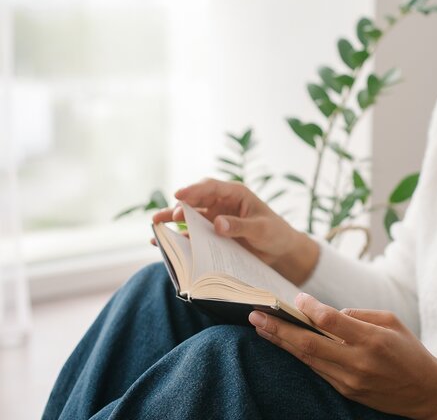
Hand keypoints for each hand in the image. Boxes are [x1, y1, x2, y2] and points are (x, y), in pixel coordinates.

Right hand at [151, 178, 318, 283]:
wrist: (280, 251)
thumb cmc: (275, 233)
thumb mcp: (261, 229)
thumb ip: (240, 226)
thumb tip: (217, 224)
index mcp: (235, 194)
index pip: (211, 187)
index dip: (194, 189)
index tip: (179, 194)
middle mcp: (221, 203)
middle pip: (196, 200)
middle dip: (182, 206)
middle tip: (172, 215)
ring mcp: (214, 219)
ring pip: (190, 216)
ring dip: (172, 219)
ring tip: (155, 224)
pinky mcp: (211, 235)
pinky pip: (192, 234)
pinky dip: (178, 237)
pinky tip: (162, 242)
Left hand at [248, 293, 436, 418]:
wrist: (427, 392)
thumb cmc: (410, 351)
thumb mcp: (392, 322)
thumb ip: (358, 315)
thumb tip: (327, 314)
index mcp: (372, 340)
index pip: (331, 321)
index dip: (309, 308)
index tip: (295, 299)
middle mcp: (358, 362)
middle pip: (309, 344)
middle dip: (279, 329)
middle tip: (255, 315)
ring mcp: (350, 380)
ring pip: (308, 359)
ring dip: (281, 343)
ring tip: (260, 327)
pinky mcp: (347, 391)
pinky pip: (317, 370)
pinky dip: (299, 355)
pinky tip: (284, 344)